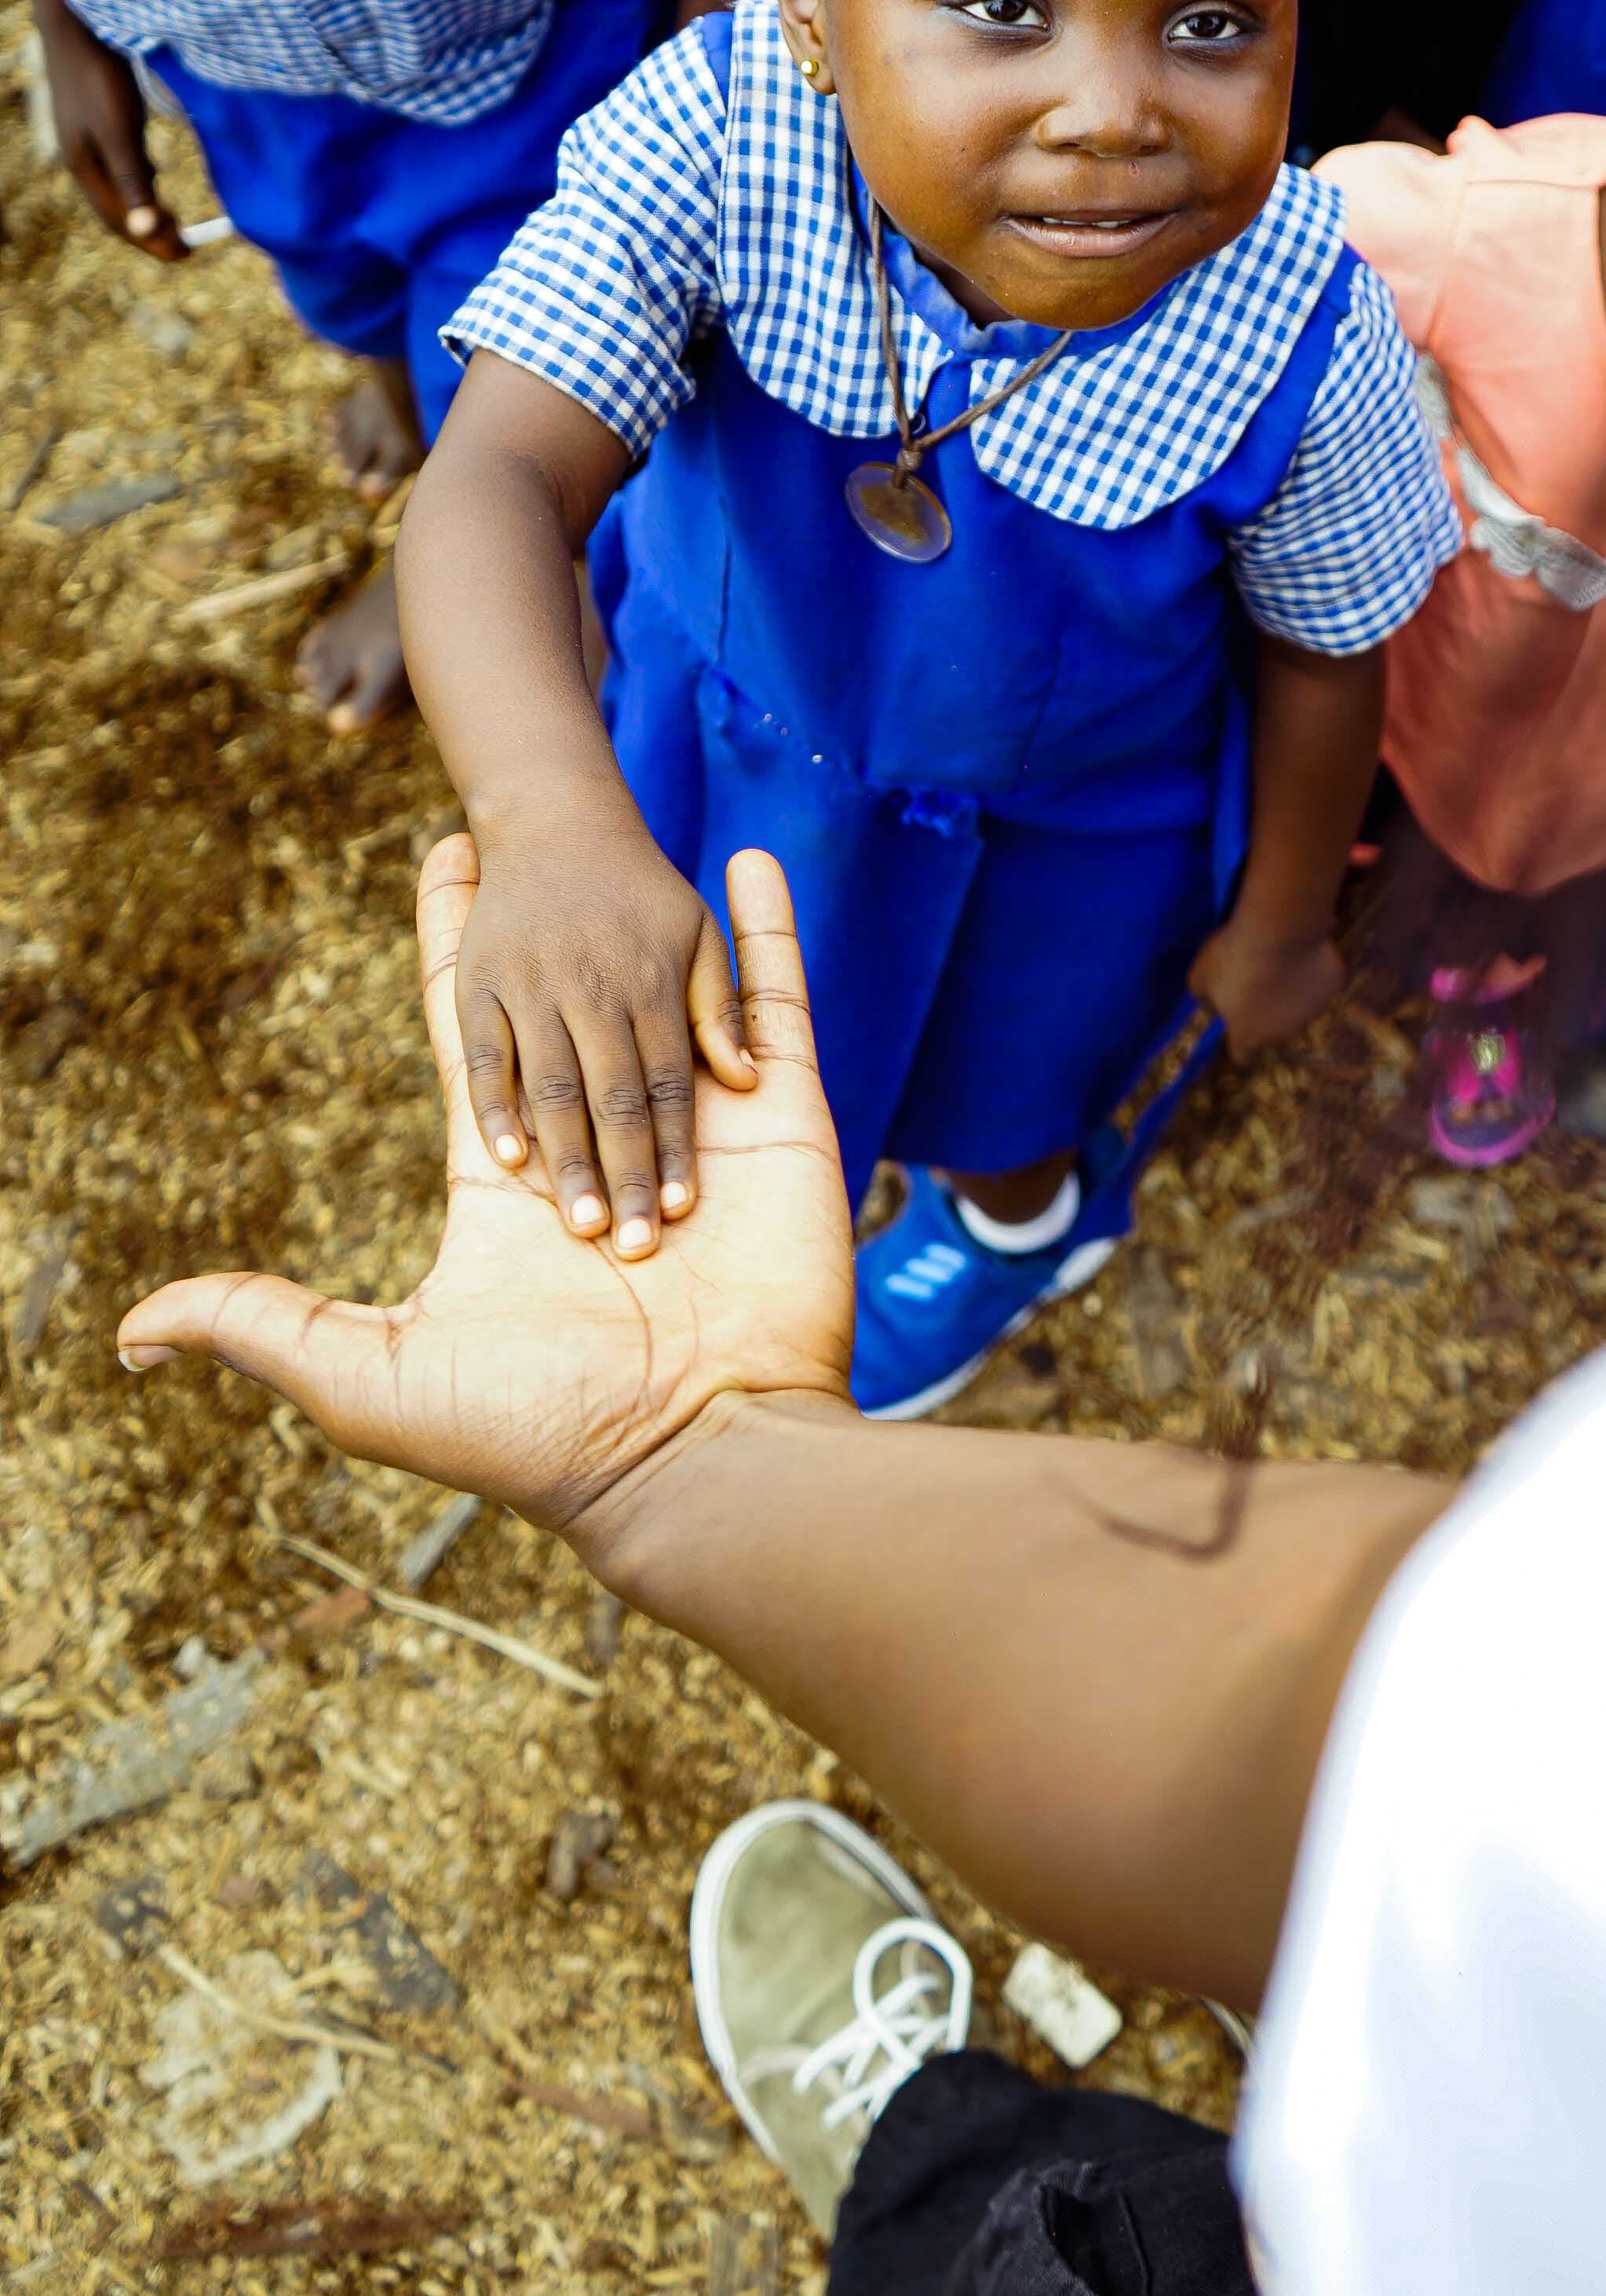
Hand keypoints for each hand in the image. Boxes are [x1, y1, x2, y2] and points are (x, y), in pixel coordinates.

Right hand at [48, 13, 188, 262]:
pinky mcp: (95, 118)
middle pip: (117, 209)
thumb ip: (133, 180)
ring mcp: (86, 138)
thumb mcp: (121, 132)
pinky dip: (139, 178)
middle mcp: (82, 158)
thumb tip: (146, 229)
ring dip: (145, 206)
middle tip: (186, 247)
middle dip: (150, 231)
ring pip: (118, 187)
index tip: (188, 255)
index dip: (153, 242)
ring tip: (172, 220)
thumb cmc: (100, 77)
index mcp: (85, 167)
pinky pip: (119, 163)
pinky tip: (152, 171)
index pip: (120, 221)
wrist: (78, 24)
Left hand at [118, 839, 853, 1530]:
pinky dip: (770, 931)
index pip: (475, 1036)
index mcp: (511, 1181)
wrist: (693, 1460)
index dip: (454, 949)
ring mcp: (699, 1131)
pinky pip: (775, 1005)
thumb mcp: (371, 1376)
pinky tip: (753, 863)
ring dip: (649, 929)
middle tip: (532, 835)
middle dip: (549, 926)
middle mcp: (602, 1144)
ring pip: (668, 1001)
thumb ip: (261, 1327)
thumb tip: (132, 1336)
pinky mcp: (782, 1125)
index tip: (442, 867)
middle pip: (568, 1007)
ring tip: (640, 840)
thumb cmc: (535, 1433)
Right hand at [458, 801, 756, 1255]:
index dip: (678, 1146)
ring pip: (553, 1089)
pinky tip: (511, 1160)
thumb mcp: (696, 936)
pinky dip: (496, 1108)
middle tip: (635, 1246)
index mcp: (650, 984)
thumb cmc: (639, 890)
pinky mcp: (479, 987)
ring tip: (580, 1222)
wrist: (554, 818)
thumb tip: (743, 1079)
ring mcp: (530, 987)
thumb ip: (720, 1008)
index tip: (686, 1209)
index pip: (670, 1083)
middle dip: (626, 1170)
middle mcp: (593, 988)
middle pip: (614, 1096)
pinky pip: (483, 1059)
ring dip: (567, 1157)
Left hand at [1188, 908, 1346, 1055]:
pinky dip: (1314, 970)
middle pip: (1273, 1032)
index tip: (1236, 1027)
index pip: (1241, 1055)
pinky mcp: (1333, 987)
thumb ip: (1202, 992)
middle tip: (1259, 982)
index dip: (1238, 1043)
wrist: (1280, 931)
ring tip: (1282, 961)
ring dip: (1292, 993)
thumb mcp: (1201, 973)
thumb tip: (1205, 996)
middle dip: (1267, 1014)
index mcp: (1247, 1034)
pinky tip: (1304, 949)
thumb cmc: (1234, 956)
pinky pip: (1321, 981)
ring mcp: (1312, 1011)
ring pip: (1301, 1008)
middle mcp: (1282, 1032)